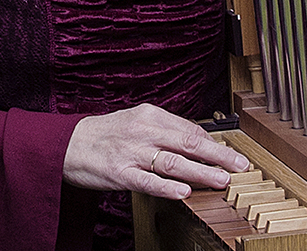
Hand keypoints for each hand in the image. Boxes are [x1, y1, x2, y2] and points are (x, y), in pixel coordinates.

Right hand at [62, 103, 249, 199]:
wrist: (66, 144)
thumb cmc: (104, 134)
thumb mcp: (135, 121)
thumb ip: (164, 130)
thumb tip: (199, 142)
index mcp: (148, 115)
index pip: (190, 128)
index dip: (215, 142)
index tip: (233, 153)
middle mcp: (142, 131)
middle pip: (188, 142)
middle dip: (219, 155)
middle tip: (240, 166)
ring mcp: (131, 152)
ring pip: (173, 162)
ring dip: (201, 172)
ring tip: (221, 180)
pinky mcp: (119, 173)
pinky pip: (148, 181)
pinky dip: (168, 187)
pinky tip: (185, 192)